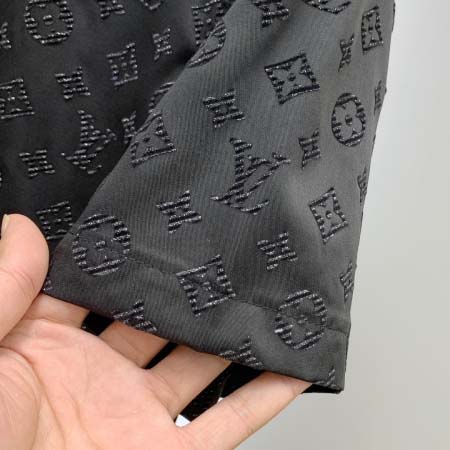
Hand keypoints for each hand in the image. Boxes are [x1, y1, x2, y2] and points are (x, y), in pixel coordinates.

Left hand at [0, 214, 309, 449]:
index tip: (162, 227)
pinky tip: (289, 371)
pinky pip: (228, 426)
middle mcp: (100, 377)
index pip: (98, 288)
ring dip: (232, 338)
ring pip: (200, 367)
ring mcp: (137, 417)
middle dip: (189, 292)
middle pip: (159, 322)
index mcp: (49, 348)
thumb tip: (21, 227)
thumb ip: (4, 288)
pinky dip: (263, 400)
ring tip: (263, 300)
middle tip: (223, 255)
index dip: (128, 260)